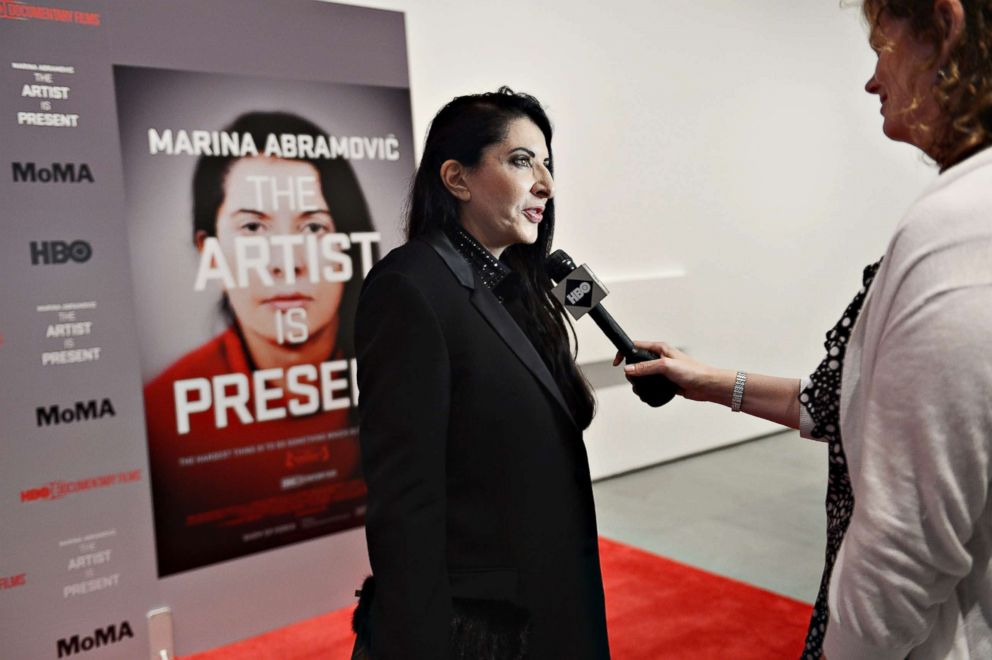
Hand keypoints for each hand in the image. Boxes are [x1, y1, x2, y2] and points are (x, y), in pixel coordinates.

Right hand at [613, 341, 733, 404]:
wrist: (706, 385)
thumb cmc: (693, 371)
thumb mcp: (666, 366)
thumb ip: (646, 367)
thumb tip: (629, 369)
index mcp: (660, 348)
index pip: (636, 346)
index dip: (624, 352)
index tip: (617, 362)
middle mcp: (660, 358)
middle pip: (637, 362)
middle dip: (631, 371)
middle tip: (631, 379)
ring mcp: (662, 370)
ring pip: (643, 375)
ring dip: (639, 383)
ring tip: (640, 388)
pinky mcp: (666, 382)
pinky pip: (651, 385)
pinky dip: (647, 389)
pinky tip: (649, 393)